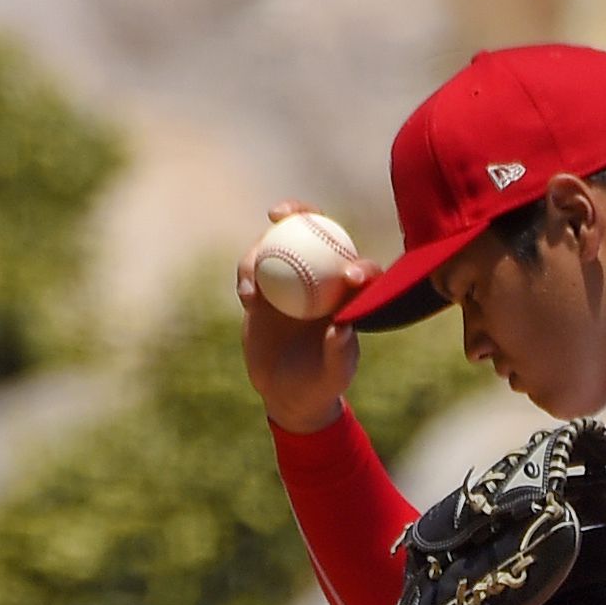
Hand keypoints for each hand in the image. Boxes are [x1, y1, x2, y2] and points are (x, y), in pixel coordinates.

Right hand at [236, 199, 378, 433]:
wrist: (286, 393)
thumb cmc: (319, 385)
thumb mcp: (333, 375)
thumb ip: (339, 353)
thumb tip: (342, 327)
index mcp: (346, 294)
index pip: (358, 268)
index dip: (358, 263)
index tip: (349, 277)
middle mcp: (319, 277)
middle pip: (313, 232)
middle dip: (302, 211)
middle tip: (282, 213)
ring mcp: (289, 279)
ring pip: (275, 244)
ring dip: (262, 245)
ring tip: (253, 269)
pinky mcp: (262, 289)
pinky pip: (251, 269)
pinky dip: (246, 275)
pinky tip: (247, 297)